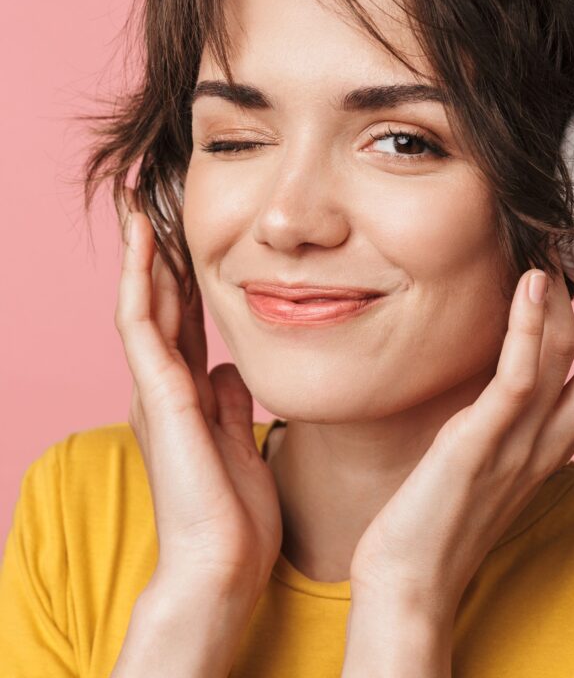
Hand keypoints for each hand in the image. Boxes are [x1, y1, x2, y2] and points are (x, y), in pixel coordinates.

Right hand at [115, 186, 281, 601]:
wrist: (221, 562)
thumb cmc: (233, 513)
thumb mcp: (240, 440)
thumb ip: (231, 402)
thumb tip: (231, 368)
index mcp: (188, 394)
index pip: (182, 321)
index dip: (183, 277)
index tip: (188, 234)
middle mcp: (166, 385)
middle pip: (160, 304)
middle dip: (158, 253)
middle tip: (155, 202)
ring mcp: (157, 389)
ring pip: (146, 304)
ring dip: (144, 254)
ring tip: (141, 205)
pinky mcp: (159, 396)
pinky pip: (143, 326)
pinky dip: (143, 283)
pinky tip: (145, 245)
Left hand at [347, 226, 573, 626]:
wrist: (409, 579)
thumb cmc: (441, 509)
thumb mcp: (487, 449)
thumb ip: (506, 408)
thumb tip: (506, 356)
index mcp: (555, 439)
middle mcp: (550, 440)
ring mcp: (519, 444)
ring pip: (573, 359)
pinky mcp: (479, 446)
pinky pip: (517, 382)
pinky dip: (529, 330)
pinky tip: (534, 284)